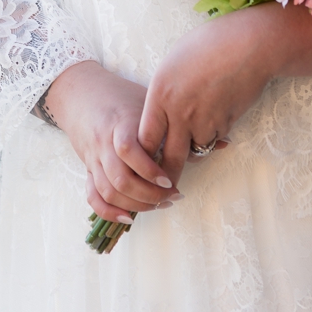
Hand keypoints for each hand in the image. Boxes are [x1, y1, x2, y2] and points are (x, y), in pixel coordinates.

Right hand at [41, 61, 177, 224]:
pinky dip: (109, 211)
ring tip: (160, 205)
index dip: (150, 170)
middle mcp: (103, 143)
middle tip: (172, 196)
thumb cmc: (125, 96)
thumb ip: (179, 121)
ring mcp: (93, 159)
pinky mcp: (87, 169)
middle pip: (120, 178)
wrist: (85, 94)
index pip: (129, 151)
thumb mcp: (151, 101)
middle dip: (148, 194)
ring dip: (135, 204)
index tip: (171, 181)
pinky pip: (93, 197)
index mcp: (120, 123)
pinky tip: (130, 217)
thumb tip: (226, 142)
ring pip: (108, 191)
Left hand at [138, 5, 288, 180]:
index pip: (143, 141)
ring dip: (195, 146)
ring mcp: (204, 120)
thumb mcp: (175, 63)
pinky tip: (221, 110)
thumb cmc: (211, 44)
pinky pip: (215, 137)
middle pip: (168, 159)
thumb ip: (163, 92)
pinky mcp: (226, 122)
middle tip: (166, 187)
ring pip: (195, 150)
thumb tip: (160, 113)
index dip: (142, 158)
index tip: (143, 165)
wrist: (251, 43)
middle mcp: (179, 112)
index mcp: (160, 95)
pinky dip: (215, 133)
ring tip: (201, 126)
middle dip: (166, 178)